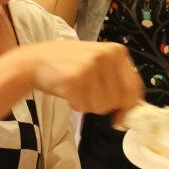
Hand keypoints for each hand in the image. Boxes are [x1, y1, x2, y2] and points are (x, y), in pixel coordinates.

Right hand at [19, 40, 142, 122]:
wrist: (34, 60)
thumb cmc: (69, 65)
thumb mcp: (98, 63)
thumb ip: (117, 80)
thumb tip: (132, 109)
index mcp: (117, 51)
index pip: (134, 87)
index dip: (129, 107)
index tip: (120, 118)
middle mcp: (106, 56)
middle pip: (117, 101)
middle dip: (103, 105)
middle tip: (87, 94)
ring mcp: (90, 66)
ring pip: (101, 106)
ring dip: (88, 105)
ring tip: (77, 88)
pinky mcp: (74, 79)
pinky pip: (83, 106)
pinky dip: (75, 104)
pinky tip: (67, 90)